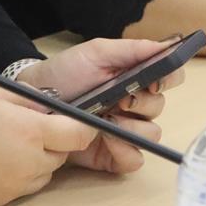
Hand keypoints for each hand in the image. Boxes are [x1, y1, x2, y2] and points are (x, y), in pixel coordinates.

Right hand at [0, 83, 96, 205]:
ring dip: (38, 158)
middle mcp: (28, 164)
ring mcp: (15, 187)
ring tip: (7, 142)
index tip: (76, 117)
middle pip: (62, 154)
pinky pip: (23, 187)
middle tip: (29, 125)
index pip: (79, 134)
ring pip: (45, 173)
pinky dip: (19, 174)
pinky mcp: (0, 202)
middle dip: (55, 140)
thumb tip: (50, 104)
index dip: (82, 125)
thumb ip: (28, 98)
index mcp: (30, 132)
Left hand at [18, 37, 181, 172]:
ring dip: (135, 127)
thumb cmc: (65, 72)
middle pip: (160, 106)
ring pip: (152, 134)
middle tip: (121, 99)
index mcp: (136, 77)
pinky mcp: (112, 154)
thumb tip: (166, 45)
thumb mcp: (96, 52)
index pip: (170, 77)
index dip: (169, 78)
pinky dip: (126, 151)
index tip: (154, 79)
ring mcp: (125, 130)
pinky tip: (109, 140)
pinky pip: (135, 159)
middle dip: (143, 103)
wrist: (35, 100)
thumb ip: (132, 49)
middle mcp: (135, 104)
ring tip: (109, 119)